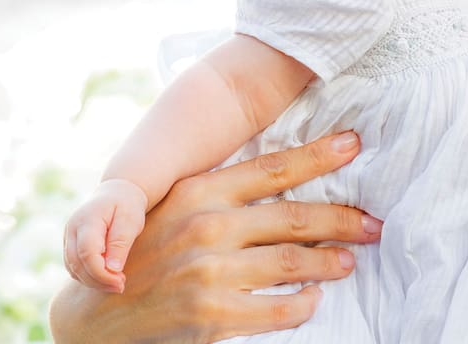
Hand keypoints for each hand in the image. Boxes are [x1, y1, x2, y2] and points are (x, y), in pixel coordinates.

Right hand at [48, 131, 381, 343]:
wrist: (93, 321)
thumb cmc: (139, 257)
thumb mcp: (172, 210)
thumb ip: (218, 195)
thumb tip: (280, 183)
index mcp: (198, 192)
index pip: (274, 168)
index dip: (320, 155)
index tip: (354, 145)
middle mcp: (207, 227)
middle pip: (297, 216)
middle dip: (344, 219)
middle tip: (374, 223)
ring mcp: (211, 273)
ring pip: (295, 262)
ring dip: (330, 262)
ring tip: (349, 261)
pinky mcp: (214, 317)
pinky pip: (280, 310)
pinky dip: (304, 305)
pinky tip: (312, 300)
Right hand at [63, 178, 148, 292]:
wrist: (117, 192)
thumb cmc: (127, 205)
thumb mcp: (131, 220)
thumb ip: (120, 243)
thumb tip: (113, 269)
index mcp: (87, 219)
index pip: (87, 253)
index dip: (101, 273)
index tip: (120, 282)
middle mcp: (72, 228)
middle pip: (77, 264)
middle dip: (98, 280)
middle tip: (120, 286)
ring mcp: (68, 237)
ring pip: (73, 268)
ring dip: (93, 281)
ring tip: (117, 283)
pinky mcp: (70, 245)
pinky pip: (74, 267)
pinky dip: (88, 276)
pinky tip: (107, 278)